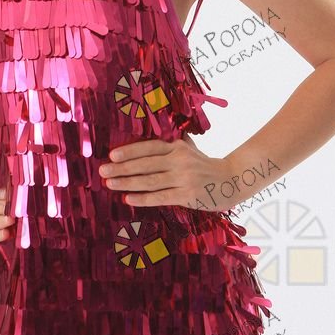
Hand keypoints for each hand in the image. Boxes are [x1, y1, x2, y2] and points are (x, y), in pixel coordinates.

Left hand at [99, 136, 229, 211]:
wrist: (232, 180)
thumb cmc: (206, 165)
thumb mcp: (191, 149)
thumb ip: (174, 144)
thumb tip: (156, 136)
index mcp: (177, 147)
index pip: (149, 148)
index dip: (129, 152)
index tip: (111, 156)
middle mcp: (179, 160)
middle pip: (145, 164)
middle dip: (122, 168)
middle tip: (102, 172)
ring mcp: (183, 178)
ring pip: (149, 180)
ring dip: (127, 183)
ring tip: (110, 184)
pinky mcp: (187, 195)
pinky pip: (160, 197)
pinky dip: (143, 198)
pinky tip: (129, 199)